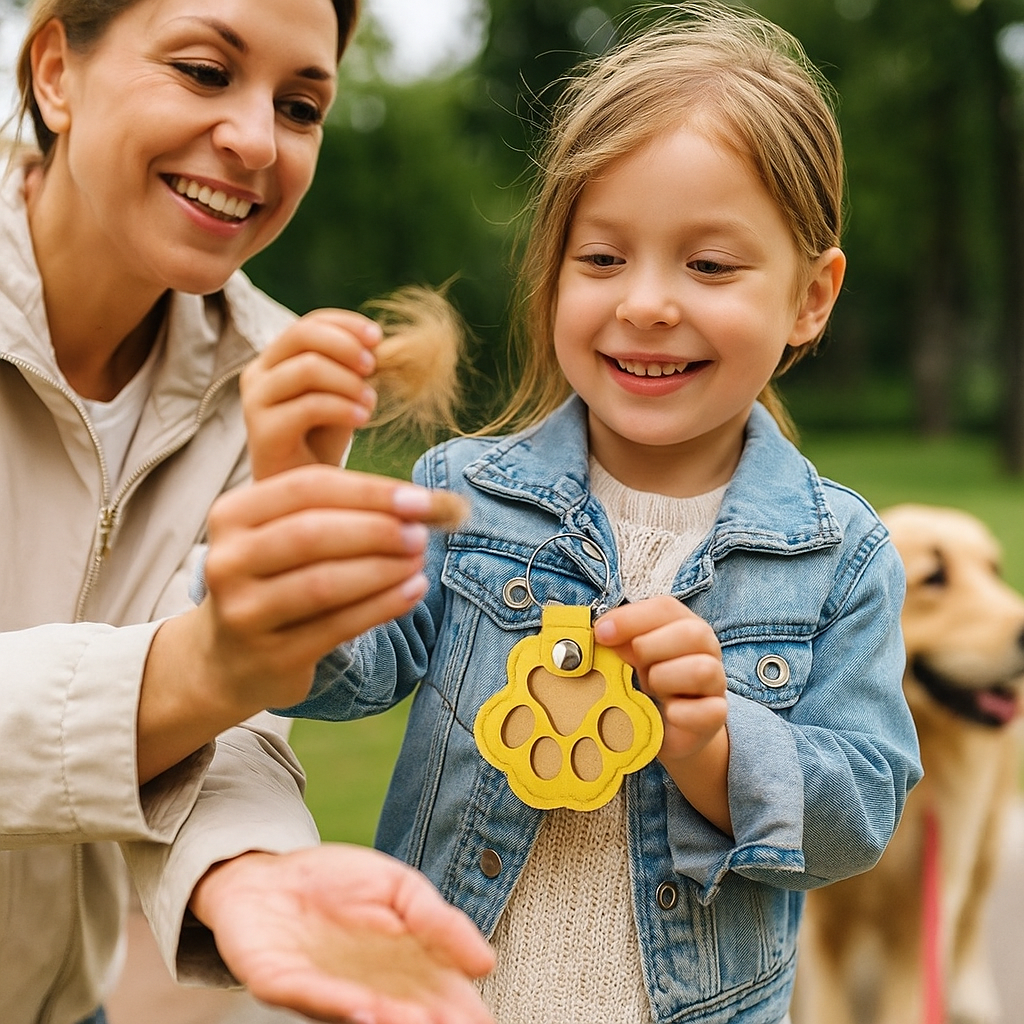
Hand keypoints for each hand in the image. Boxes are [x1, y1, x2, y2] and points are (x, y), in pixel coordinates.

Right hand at [138, 467, 450, 781]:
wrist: (230, 659)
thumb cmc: (278, 579)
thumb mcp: (290, 535)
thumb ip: (344, 512)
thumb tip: (423, 502)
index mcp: (231, 515)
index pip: (307, 487)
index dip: (370, 490)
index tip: (422, 497)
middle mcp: (227, 561)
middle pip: (311, 533)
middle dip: (377, 530)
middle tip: (422, 532)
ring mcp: (243, 612)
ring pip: (324, 583)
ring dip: (383, 569)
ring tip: (419, 561)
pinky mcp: (271, 656)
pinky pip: (336, 626)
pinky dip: (382, 606)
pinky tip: (412, 592)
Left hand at [191, 846, 494, 1023]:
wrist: (267, 870)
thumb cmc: (334, 881)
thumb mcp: (399, 887)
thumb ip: (438, 920)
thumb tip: (484, 963)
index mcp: (401, 968)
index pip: (441, 996)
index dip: (462, 1009)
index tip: (482, 1018)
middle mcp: (366, 989)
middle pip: (408, 1013)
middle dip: (433, 1020)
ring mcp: (323, 991)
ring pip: (363, 1013)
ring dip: (393, 1020)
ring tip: (421, 1021)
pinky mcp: (281, 983)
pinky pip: (311, 995)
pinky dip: (339, 1002)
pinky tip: (367, 1008)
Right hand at [242, 309, 381, 480]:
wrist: (303, 497)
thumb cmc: (322, 442)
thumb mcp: (343, 396)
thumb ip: (355, 369)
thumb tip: (383, 344)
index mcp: (277, 360)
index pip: (309, 324)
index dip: (346, 324)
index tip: (378, 338)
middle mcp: (259, 374)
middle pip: (303, 334)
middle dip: (346, 346)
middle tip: (373, 368)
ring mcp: (255, 400)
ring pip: (308, 368)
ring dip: (349, 382)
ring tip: (369, 403)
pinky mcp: (262, 431)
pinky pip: (309, 405)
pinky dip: (343, 408)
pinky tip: (362, 419)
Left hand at [594, 596, 731, 832]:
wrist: (672, 728)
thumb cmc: (649, 684)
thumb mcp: (632, 658)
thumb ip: (620, 641)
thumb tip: (599, 633)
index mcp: (683, 625)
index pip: (665, 608)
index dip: (631, 618)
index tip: (601, 633)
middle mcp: (705, 649)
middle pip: (693, 633)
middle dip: (651, 647)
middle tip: (632, 664)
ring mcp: (715, 682)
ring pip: (703, 670)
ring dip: (665, 679)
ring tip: (650, 689)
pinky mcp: (715, 714)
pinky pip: (709, 710)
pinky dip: (682, 713)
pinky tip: (666, 713)